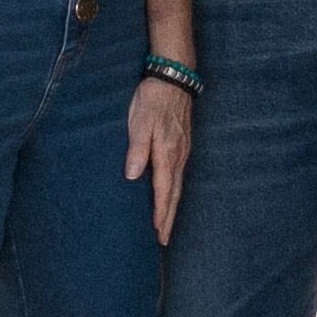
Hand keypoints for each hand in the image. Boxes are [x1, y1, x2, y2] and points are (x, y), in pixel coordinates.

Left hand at [128, 76, 197, 236]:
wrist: (173, 77)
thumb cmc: (152, 99)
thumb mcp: (139, 122)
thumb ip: (136, 150)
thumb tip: (133, 177)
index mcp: (166, 154)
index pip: (164, 191)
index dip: (160, 214)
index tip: (158, 234)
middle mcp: (178, 156)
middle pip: (174, 194)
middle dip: (169, 218)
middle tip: (164, 240)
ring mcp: (183, 150)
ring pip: (178, 185)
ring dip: (172, 207)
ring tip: (166, 224)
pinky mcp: (183, 144)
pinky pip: (179, 174)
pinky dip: (175, 191)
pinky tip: (170, 194)